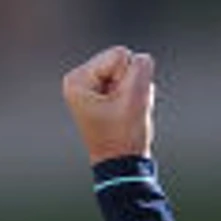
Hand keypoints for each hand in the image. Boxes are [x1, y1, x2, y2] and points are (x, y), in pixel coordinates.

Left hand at [64, 47, 157, 162]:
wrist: (122, 165)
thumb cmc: (123, 136)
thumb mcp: (136, 97)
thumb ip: (141, 67)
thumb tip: (141, 59)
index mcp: (78, 79)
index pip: (120, 55)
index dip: (128, 78)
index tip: (118, 104)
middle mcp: (79, 79)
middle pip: (123, 60)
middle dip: (130, 83)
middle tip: (122, 110)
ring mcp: (90, 86)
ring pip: (128, 71)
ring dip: (133, 91)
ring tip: (123, 114)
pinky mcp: (101, 93)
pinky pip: (128, 81)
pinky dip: (132, 96)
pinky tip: (124, 114)